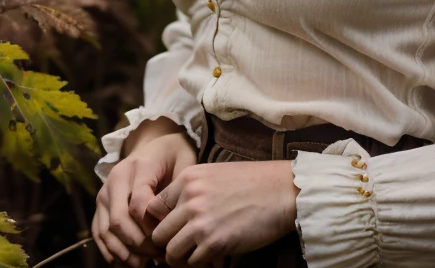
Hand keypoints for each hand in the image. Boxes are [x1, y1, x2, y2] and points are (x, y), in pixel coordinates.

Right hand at [93, 128, 197, 265]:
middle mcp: (116, 178)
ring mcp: (105, 192)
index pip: (138, 204)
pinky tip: (128, 261)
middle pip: (120, 220)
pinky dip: (110, 250)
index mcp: (139, 167)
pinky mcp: (101, 203)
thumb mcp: (185, 162)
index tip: (167, 237)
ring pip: (107, 230)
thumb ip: (179, 190)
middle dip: (139, 244)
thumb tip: (174, 223)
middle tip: (158, 255)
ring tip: (145, 263)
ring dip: (125, 252)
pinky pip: (99, 232)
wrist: (155, 142)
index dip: (152, 226)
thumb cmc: (173, 155)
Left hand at [145, 160, 299, 266]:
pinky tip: (213, 256)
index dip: (161, 223)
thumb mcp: (215, 175)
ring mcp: (200, 221)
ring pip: (171, 253)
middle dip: (169, 244)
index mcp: (188, 179)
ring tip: (197, 254)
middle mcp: (190, 198)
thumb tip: (175, 215)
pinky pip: (193, 262)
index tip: (173, 230)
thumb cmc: (253, 183)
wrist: (282, 191)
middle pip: (158, 234)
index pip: (152, 208)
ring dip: (182, 258)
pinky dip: (201, 263)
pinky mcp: (214, 242)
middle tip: (183, 248)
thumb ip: (192, 191)